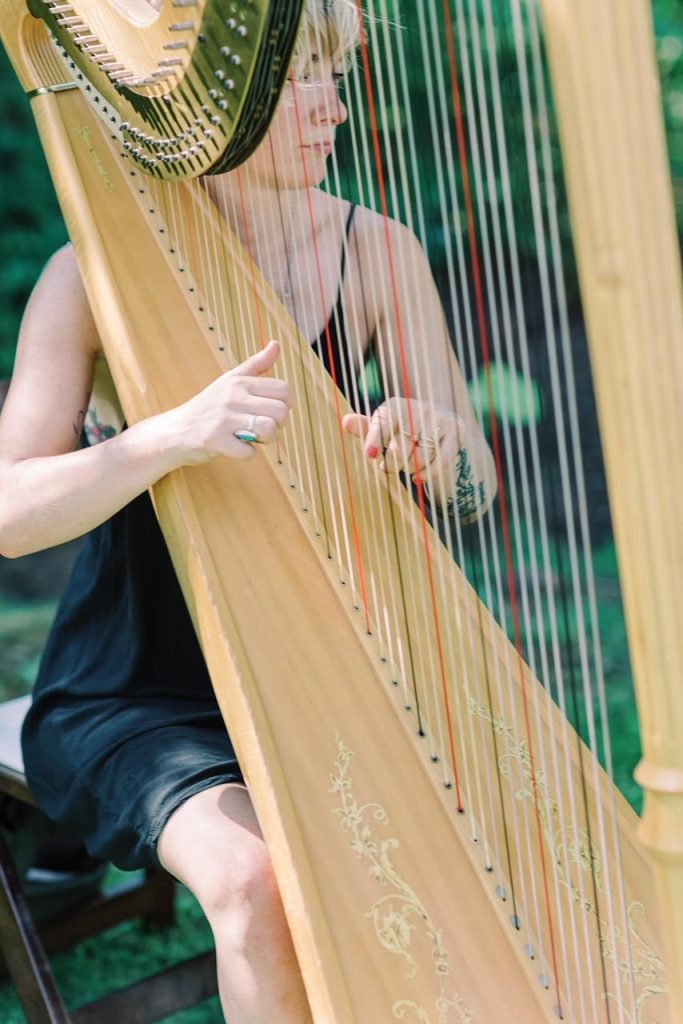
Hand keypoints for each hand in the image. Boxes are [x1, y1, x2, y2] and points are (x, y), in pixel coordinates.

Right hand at [169, 340, 290, 465]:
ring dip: (266, 440)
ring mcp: (222, 419)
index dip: (285, 405)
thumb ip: (256, 364)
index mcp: (239, 382)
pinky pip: (248, 452)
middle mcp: (232, 396)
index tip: (272, 411)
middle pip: (280, 411)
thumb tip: (276, 344)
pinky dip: (246, 453)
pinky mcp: (214, 440)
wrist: (175, 430)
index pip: (283, 389)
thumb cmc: (208, 406)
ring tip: (253, 437)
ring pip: (268, 430)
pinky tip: (237, 446)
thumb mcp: (230, 380)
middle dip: (278, 425)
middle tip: (264, 428)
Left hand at [342, 397, 464, 481]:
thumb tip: (345, 421)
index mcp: (395, 406)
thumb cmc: (403, 427)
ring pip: (420, 458)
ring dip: (410, 469)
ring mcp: (438, 419)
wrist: (440, 421)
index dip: (375, 439)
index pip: (383, 424)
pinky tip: (418, 479)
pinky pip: (440, 461)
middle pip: (401, 448)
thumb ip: (366, 428)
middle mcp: (418, 408)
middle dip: (394, 464)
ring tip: (406, 467)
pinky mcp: (456, 430)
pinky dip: (427, 474)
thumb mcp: (383, 427)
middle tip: (389, 468)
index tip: (371, 456)